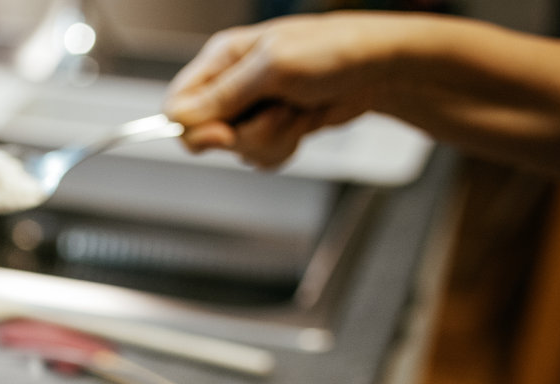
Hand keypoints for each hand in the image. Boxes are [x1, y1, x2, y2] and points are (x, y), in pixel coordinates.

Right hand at [164, 13, 410, 167]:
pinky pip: (259, 155)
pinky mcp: (272, 127)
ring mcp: (252, 108)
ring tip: (296, 113)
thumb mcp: (273, 68)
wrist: (381, 69)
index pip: (178, 105)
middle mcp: (232, 84)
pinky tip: (301, 125)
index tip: (222, 135)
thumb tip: (180, 120)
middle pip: (206, 135)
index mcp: (222, 59)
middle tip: (276, 113)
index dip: (194, 128)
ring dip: (270, 139)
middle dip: (245, 134)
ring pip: (236, 149)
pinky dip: (282, 147)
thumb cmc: (334, 51)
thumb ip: (223, 95)